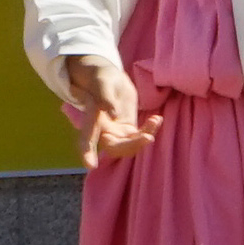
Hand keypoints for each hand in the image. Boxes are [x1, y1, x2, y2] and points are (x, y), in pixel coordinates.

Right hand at [58, 51, 150, 167]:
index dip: (87, 152)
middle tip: (149, 137)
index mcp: (91, 120)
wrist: (109, 78)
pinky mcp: (128, 130)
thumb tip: (112, 113)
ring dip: (145, 137)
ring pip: (130, 146)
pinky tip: (157, 119)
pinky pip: (140, 136)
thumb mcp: (103, 82)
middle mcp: (102, 131)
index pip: (86, 139)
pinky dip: (150, 130)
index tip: (90, 166)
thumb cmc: (101, 78)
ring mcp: (116, 132)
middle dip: (133, 146)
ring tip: (156, 120)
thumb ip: (105, 96)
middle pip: (115, 148)